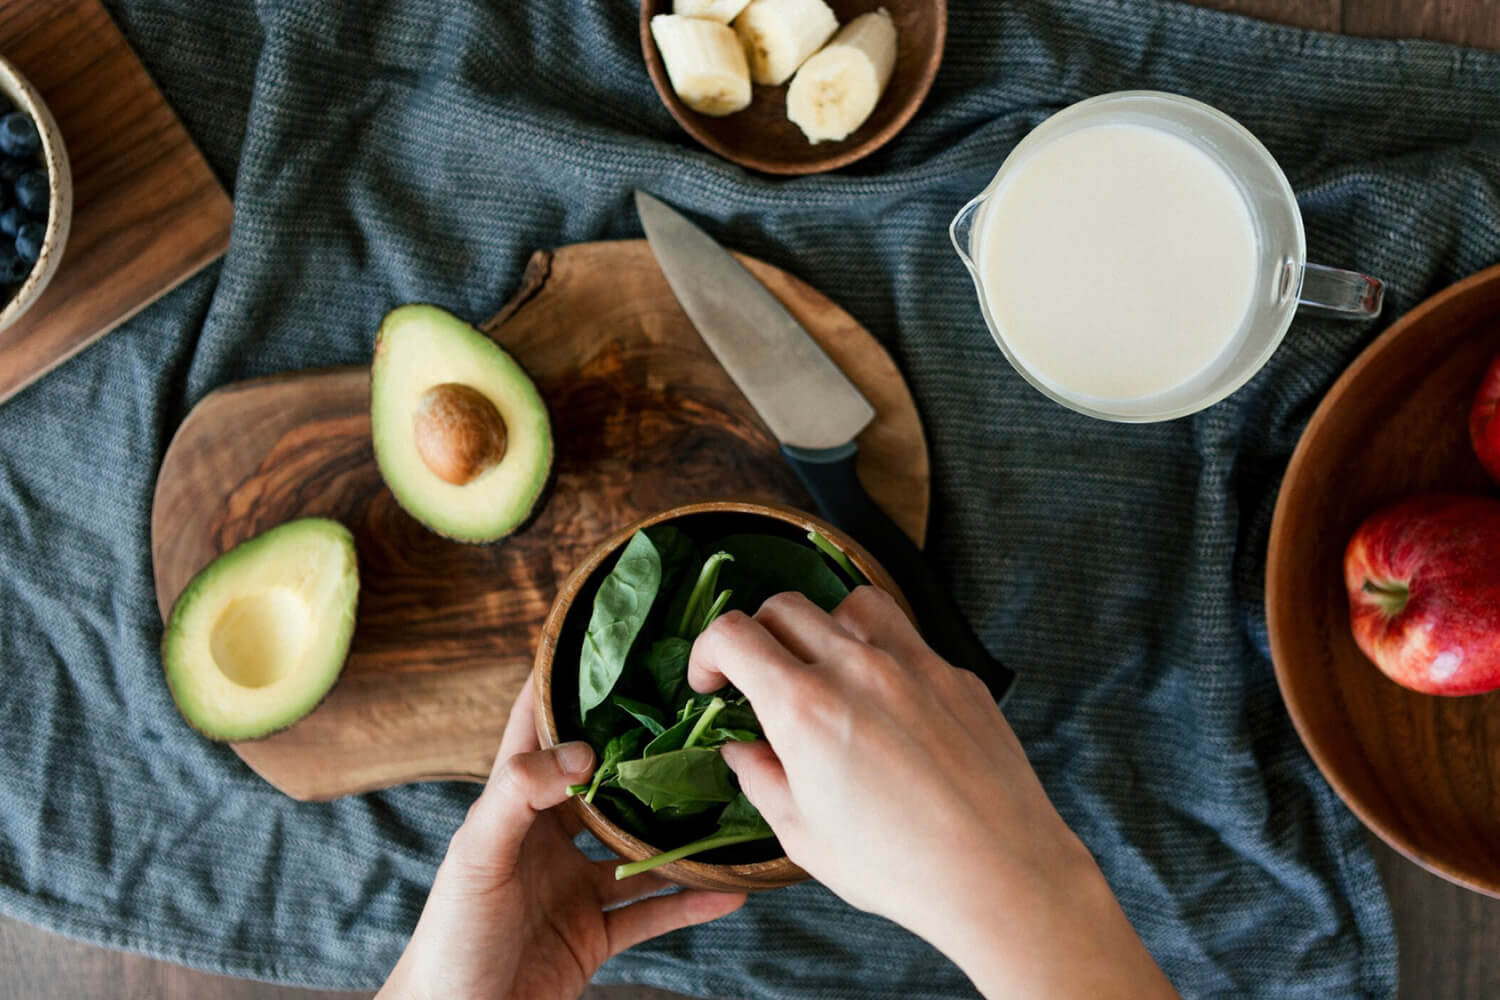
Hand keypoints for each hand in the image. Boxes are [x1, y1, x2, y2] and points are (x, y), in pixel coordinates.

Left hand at [376, 675, 744, 999]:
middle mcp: (547, 839)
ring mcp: (573, 887)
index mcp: (511, 806)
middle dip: (647, 756)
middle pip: (606, 784)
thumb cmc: (449, 938)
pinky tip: (729, 888)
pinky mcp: (592, 935)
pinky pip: (651, 913)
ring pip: (639, 849)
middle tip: (699, 720)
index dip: (569, 686)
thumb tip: (581, 750)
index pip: (538, 728)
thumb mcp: (476, 857)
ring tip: (729, 803)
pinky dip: (690, 901)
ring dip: (680, 832)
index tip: (615, 646)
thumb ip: (519, 796)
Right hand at [691, 587, 1177, 999]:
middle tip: (758, 678)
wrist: (1000, 874)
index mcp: (806, 707)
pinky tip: (886, 705)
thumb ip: (760, 777)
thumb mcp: (803, 835)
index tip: (710, 681)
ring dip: (824, 626)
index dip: (707, 651)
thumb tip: (740, 747)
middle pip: (784, 606)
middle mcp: (858, 668)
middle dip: (757, 636)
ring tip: (826, 672)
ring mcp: (914, 664)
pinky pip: (908, 639)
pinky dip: (881, 656)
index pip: (734, 633)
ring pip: (851, 603)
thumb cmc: (899, 867)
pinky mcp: (957, 675)